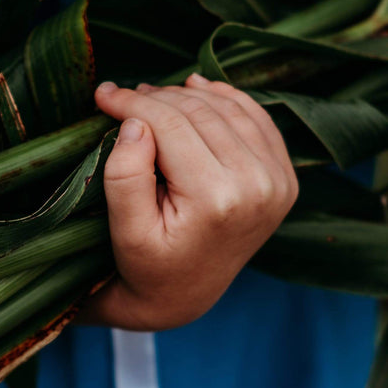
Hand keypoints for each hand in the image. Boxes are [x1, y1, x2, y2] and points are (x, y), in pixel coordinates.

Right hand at [81, 75, 297, 330]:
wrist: (184, 297)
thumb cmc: (146, 266)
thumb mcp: (125, 232)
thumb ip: (125, 177)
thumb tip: (135, 124)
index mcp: (216, 200)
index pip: (171, 126)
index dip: (133, 103)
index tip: (102, 94)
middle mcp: (257, 187)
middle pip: (200, 113)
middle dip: (155, 97)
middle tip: (121, 93)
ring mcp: (277, 182)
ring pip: (228, 109)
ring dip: (187, 95)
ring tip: (151, 95)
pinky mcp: (285, 178)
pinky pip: (257, 119)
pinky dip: (227, 99)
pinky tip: (198, 90)